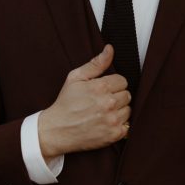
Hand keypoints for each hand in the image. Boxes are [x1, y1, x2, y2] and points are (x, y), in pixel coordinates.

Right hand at [38, 45, 131, 159]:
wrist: (57, 130)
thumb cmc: (65, 103)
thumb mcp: (75, 78)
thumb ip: (95, 63)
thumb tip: (110, 49)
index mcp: (100, 87)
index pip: (122, 81)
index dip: (112, 85)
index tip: (103, 91)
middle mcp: (108, 103)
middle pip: (127, 95)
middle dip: (116, 97)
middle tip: (101, 102)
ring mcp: (112, 120)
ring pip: (128, 110)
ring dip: (118, 111)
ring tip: (103, 113)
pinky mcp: (114, 134)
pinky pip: (128, 125)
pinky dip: (119, 125)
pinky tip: (106, 123)